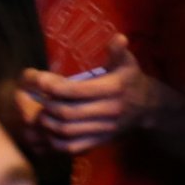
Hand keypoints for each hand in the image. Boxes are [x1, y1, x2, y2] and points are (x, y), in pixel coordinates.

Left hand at [17, 37, 154, 155]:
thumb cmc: (131, 80)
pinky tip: (49, 131)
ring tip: (42, 112)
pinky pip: (73, 147)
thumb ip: (118, 51)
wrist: (147, 107)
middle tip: (37, 96)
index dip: (53, 86)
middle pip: (68, 112)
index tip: (39, 79)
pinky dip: (56, 142)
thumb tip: (119, 38)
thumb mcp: (127, 62)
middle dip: (48, 105)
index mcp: (113, 88)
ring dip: (49, 123)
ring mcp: (104, 128)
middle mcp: (109, 110)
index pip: (76, 90)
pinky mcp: (100, 141)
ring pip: (68, 131)